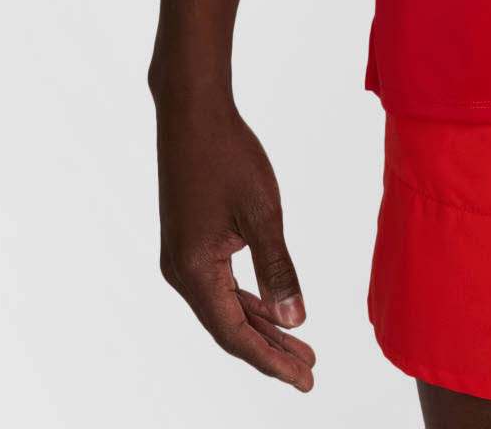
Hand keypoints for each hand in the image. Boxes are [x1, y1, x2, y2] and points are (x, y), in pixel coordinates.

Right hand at [154, 88, 317, 392]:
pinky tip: (272, 307)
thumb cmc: (227, 155)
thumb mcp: (262, 213)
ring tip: (300, 345)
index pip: (235, 334)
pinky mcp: (189, 240)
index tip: (305, 380)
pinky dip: (248, 299)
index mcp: (194, 271)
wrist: (193, 111)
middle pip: (229, 327)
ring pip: (225, 306)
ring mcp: (182, 257)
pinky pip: (220, 284)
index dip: (271, 360)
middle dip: (270, 350)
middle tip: (309, 371)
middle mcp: (181, 272)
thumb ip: (279, 269)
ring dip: (261, 325)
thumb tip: (296, 321)